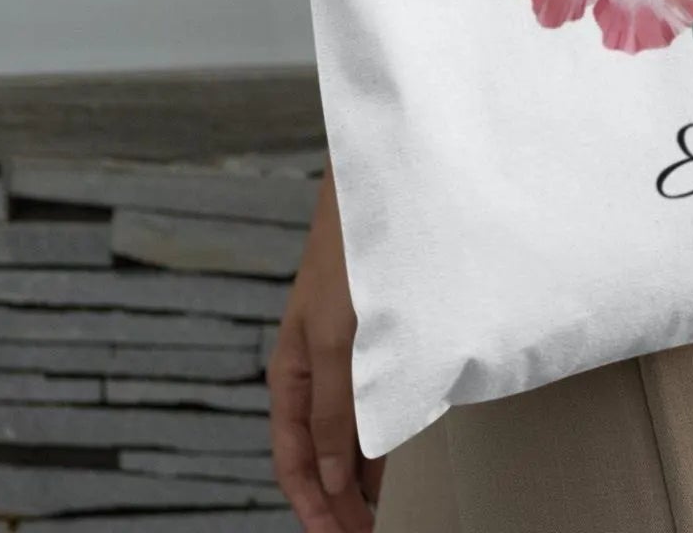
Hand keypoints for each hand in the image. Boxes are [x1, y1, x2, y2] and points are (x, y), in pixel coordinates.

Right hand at [269, 161, 382, 531]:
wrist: (383, 191)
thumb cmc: (352, 256)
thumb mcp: (337, 338)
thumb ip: (335, 409)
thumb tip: (330, 481)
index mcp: (292, 373)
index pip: (294, 461)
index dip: (315, 508)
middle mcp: (317, 369)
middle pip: (321, 454)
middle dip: (340, 501)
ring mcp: (348, 354)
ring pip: (349, 432)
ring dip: (362, 475)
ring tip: (386, 512)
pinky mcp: (378, 339)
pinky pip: (373, 403)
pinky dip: (382, 437)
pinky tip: (400, 456)